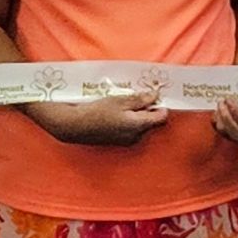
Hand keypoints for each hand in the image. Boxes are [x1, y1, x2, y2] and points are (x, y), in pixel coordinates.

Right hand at [28, 93, 167, 146]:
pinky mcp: (117, 141)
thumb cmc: (98, 111)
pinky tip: (117, 112)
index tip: (155, 96)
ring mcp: (126, 141)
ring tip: (124, 103)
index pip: (161, 118)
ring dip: (136, 115)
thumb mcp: (121, 100)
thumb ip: (140, 99)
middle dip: (147, 109)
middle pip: (151, 122)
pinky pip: (130, 130)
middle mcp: (136, 137)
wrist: (75, 126)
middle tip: (136, 96)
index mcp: (139, 126)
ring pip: (140, 126)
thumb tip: (155, 96)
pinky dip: (128, 120)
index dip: (161, 106)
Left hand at [212, 96, 237, 143]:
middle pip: (232, 127)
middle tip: (222, 100)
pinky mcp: (228, 135)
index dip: (235, 111)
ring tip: (220, 103)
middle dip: (224, 113)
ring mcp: (237, 137)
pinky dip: (216, 118)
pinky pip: (218, 128)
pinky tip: (218, 110)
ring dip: (219, 115)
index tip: (229, 100)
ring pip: (223, 129)